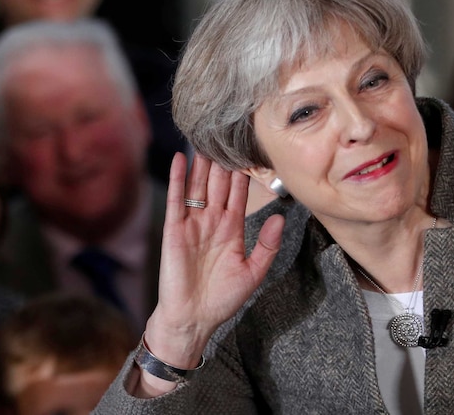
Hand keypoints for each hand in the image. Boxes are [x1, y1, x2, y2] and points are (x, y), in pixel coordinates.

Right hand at [139, 153, 283, 390]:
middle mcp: (212, 221)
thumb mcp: (253, 272)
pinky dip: (177, 179)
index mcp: (232, 229)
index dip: (243, 174)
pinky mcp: (174, 230)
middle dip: (223, 162)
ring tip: (206, 139)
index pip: (239, 194)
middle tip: (227, 134)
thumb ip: (267, 245)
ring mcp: (192, 224)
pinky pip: (176, 199)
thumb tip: (279, 217)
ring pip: (198, 186)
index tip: (250, 151)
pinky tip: (180, 159)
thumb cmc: (223, 299)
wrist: (193, 318)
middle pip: (219, 184)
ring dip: (202, 164)